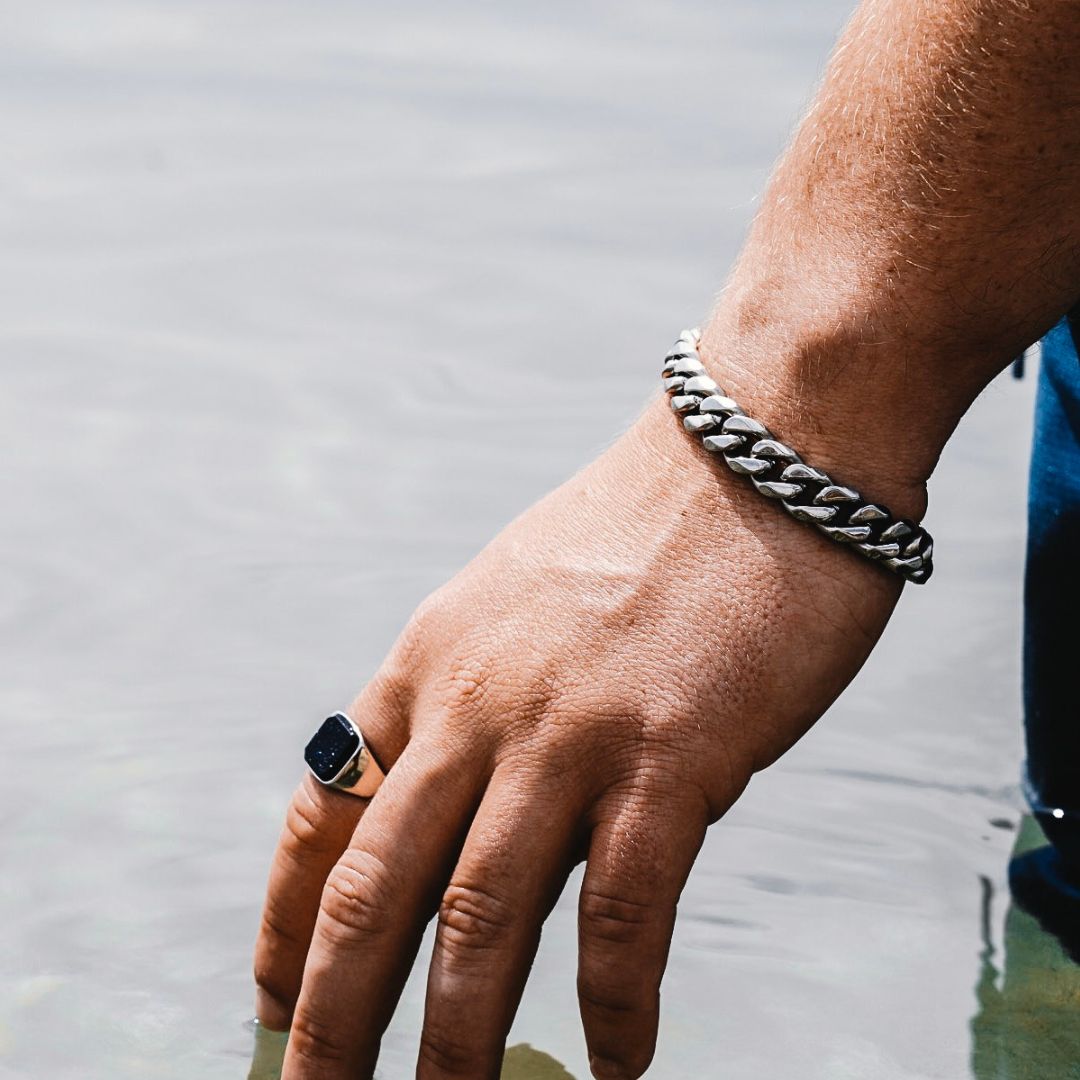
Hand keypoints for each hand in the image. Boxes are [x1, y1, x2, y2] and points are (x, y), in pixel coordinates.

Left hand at [253, 388, 912, 1078]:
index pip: (326, 809)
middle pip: (376, 889)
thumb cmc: (648, 530)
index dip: (287, 918)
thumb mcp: (521, 605)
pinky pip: (625, 913)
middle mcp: (477, 702)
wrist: (757, 450)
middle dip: (333, 1017)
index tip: (271, 996)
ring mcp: (569, 730)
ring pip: (481, 920)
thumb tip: (477, 813)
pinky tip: (618, 1061)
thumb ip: (488, 708)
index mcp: (429, 661)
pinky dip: (615, 1004)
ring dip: (457, 1041)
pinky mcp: (670, 754)